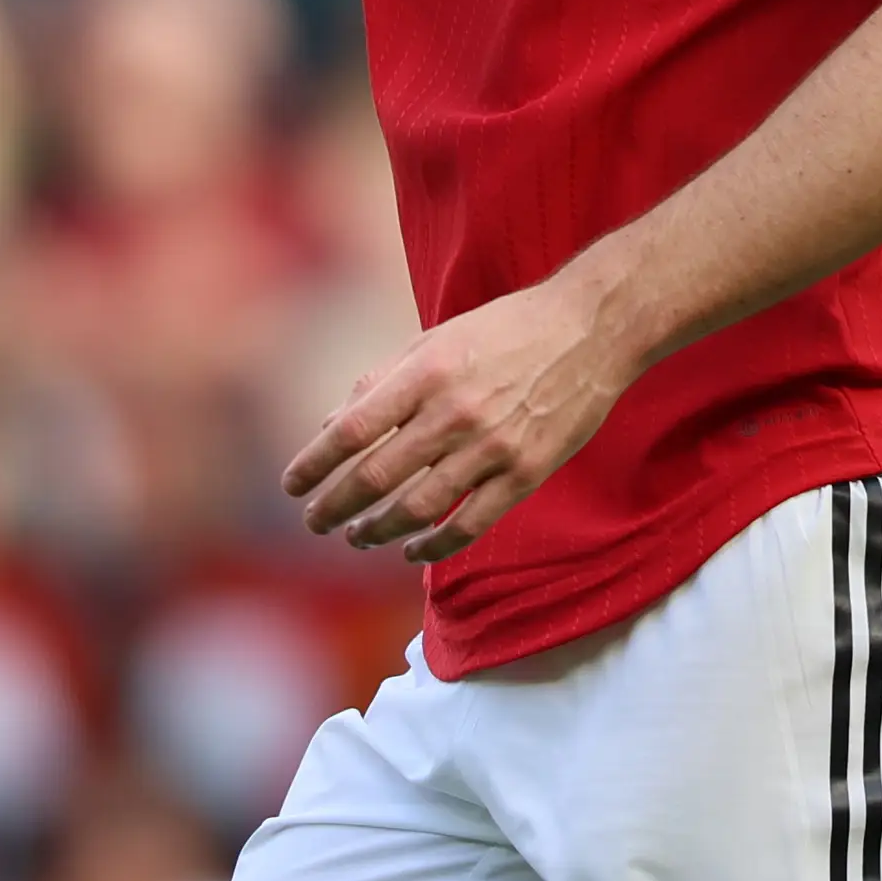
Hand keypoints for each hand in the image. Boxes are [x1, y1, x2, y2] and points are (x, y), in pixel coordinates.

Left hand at [281, 271, 647, 564]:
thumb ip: (381, 381)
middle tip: (314, 522)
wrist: (590, 330)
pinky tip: (412, 550)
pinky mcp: (525, 474)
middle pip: (376, 477)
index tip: (291, 486)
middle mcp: (454, 413)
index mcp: (425, 373)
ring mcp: (492, 448)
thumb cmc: (505, 330)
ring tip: (357, 535)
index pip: (351, 430)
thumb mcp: (436, 339)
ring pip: (418, 509)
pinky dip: (433, 546)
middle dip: (335, 507)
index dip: (314, 464)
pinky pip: (469, 526)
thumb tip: (330, 426)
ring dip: (377, 530)